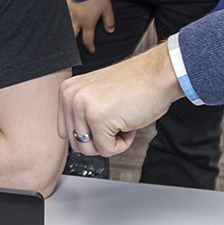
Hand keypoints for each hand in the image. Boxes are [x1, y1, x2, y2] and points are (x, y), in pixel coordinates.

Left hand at [58, 44, 183, 157]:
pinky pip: (106, 150)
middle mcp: (70, 97)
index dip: (90, 133)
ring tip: (121, 121)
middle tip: (116, 122)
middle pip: (76, 143)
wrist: (158, 74)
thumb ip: (81, 112)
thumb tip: (76, 137)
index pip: (65, 132)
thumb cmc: (136, 85)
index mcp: (67, 91)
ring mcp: (82, 107)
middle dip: (100, 140)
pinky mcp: (98, 118)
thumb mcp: (96, 95)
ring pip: (89, 149)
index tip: (105, 121)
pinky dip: (122, 144)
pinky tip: (129, 124)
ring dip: (110, 142)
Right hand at [67, 0, 113, 53]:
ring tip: (69, 32)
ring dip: (68, 30)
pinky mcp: (65, 4)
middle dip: (74, 41)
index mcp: (87, 23)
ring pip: (67, 25)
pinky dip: (64, 19)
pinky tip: (65, 17)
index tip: (91, 50)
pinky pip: (64, 15)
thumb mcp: (106, 8)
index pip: (88, 39)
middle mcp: (76, 20)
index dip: (90, 46)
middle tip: (75, 45)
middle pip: (73, 35)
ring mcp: (69, 12)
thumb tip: (110, 30)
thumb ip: (109, 20)